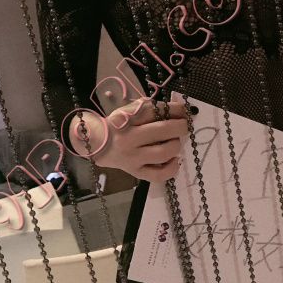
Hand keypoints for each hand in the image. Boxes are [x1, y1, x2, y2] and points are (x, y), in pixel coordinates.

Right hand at [69, 99, 194, 183]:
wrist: (98, 143)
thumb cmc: (119, 125)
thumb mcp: (129, 110)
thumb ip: (151, 108)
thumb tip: (179, 109)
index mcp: (127, 118)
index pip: (155, 110)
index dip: (175, 109)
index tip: (184, 111)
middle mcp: (129, 138)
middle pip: (162, 130)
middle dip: (180, 127)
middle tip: (184, 126)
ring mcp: (133, 157)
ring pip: (163, 153)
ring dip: (176, 145)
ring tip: (175, 142)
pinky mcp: (136, 172)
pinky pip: (158, 175)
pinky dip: (172, 168)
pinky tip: (175, 160)